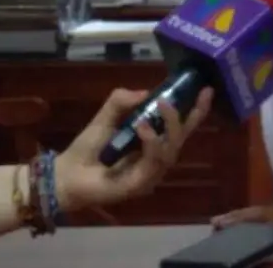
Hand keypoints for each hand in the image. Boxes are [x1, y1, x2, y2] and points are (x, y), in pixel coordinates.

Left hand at [54, 87, 213, 212]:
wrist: (65, 175)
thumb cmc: (86, 149)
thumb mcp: (105, 118)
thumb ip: (121, 101)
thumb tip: (145, 92)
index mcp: (154, 142)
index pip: (181, 126)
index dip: (196, 110)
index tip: (207, 89)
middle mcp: (158, 158)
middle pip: (183, 137)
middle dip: (190, 115)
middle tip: (185, 96)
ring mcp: (152, 173)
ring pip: (172, 148)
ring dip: (169, 125)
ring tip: (159, 105)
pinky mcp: (142, 184)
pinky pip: (155, 161)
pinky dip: (152, 141)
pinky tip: (141, 127)